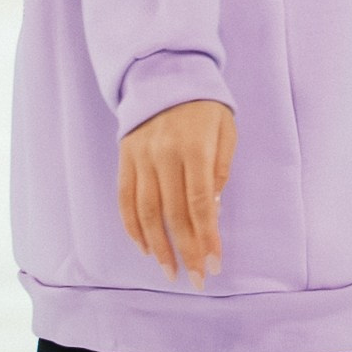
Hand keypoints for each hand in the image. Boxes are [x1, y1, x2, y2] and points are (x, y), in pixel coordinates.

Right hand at [117, 98, 235, 288]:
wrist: (164, 73)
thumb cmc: (205, 105)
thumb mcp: (226, 129)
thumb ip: (220, 168)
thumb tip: (210, 210)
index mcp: (194, 147)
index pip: (199, 203)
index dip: (206, 237)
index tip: (214, 263)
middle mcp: (164, 155)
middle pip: (173, 213)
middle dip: (186, 250)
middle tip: (197, 278)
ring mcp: (140, 158)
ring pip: (146, 212)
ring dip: (158, 246)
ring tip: (170, 271)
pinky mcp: (125, 159)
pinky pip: (125, 200)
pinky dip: (133, 228)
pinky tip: (145, 247)